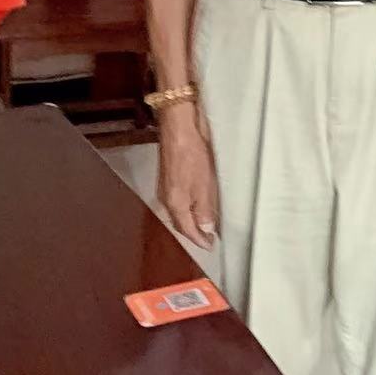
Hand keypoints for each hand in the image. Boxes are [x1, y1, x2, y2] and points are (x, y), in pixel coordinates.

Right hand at [157, 111, 219, 252]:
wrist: (179, 128)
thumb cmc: (192, 155)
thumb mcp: (204, 185)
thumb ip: (205, 209)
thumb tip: (205, 228)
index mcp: (175, 204)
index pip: (187, 230)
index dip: (199, 239)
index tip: (210, 245)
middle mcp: (166, 199)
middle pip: (180, 222)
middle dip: (193, 232)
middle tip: (208, 237)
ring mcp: (165, 188)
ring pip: (178, 211)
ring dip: (190, 219)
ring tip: (204, 223)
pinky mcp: (168, 177)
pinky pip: (178, 200)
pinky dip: (187, 206)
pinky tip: (196, 203)